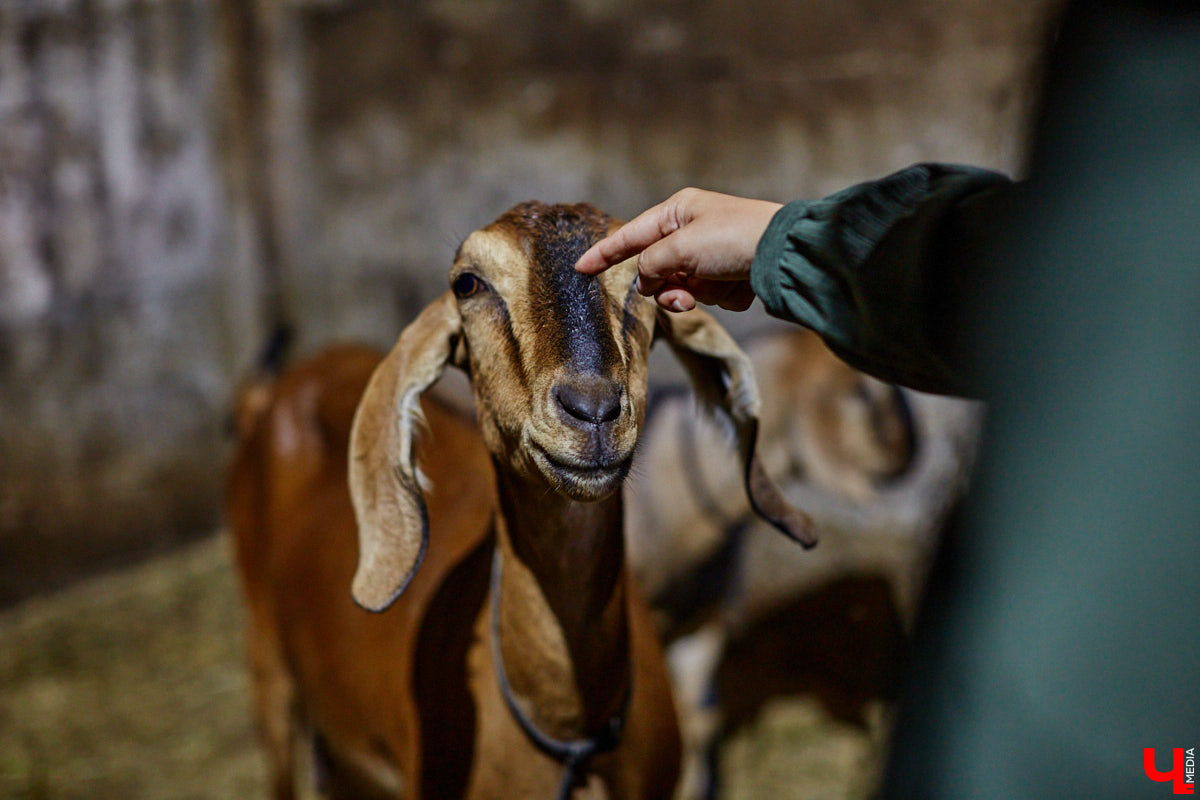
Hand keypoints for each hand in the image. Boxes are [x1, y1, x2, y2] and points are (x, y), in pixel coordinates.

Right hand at [575, 188, 781, 311]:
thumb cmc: (733, 239)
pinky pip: (711, 295)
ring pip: (683, 288)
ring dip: (694, 294)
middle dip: (665, 286)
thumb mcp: (681, 246)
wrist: (785, 255)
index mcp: (680, 211)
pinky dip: (722, 296)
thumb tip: (645, 283)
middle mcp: (694, 231)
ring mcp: (713, 255)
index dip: (604, 253)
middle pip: (657, 269)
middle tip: (682, 292)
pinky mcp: (732, 275)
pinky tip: (741, 284)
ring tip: (713, 289)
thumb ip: (652, 265)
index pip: (631, 235)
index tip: (581, 268)